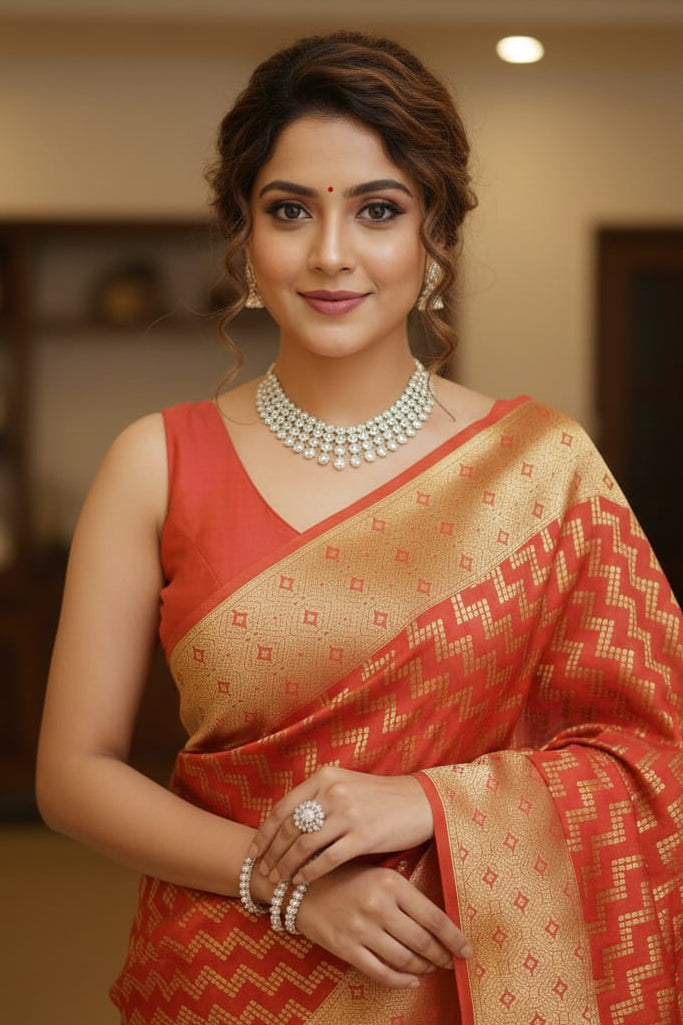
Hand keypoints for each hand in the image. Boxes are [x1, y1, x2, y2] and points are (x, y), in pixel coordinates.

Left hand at [248, 766, 432, 884]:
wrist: (421, 802)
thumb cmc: (381, 798)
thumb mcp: (347, 786)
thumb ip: (319, 799)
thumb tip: (288, 826)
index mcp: (325, 778)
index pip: (283, 808)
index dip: (264, 834)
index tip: (253, 852)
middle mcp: (332, 792)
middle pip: (289, 829)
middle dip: (271, 854)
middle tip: (261, 873)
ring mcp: (347, 814)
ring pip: (303, 845)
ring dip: (286, 867)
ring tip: (277, 882)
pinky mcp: (362, 836)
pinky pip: (326, 859)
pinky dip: (309, 873)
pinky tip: (302, 882)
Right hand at [294, 863, 470, 988]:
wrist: (299, 884)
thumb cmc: (344, 874)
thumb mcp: (377, 871)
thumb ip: (405, 892)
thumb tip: (438, 918)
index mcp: (391, 883)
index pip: (434, 917)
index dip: (454, 938)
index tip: (467, 950)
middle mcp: (378, 906)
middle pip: (422, 941)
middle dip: (441, 956)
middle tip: (451, 962)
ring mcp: (361, 929)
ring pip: (404, 959)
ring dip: (423, 968)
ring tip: (430, 968)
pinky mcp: (345, 947)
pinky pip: (380, 972)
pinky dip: (400, 980)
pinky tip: (410, 980)